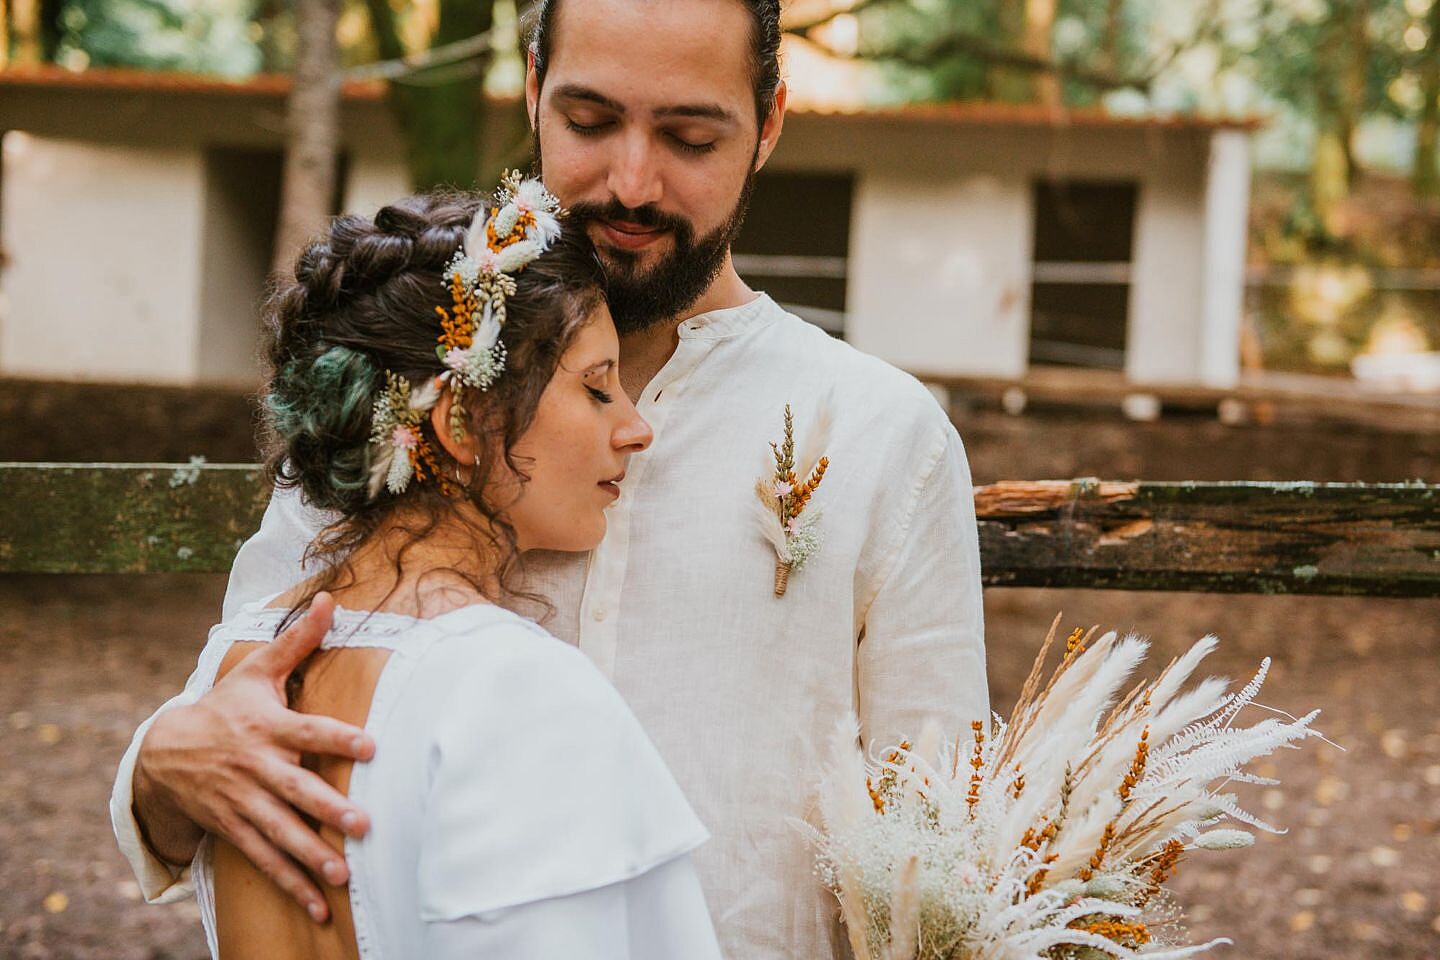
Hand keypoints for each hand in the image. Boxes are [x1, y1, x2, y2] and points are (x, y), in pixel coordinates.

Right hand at [132, 593, 374, 921]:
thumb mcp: (255, 671)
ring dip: (310, 856)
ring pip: (280, 833)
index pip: (307, 731)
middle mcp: (256, 768)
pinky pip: (264, 861)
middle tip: (362, 825)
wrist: (164, 752)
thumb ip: (297, 641)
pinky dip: (291, 884)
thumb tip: (328, 598)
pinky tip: (320, 906)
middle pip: (295, 790)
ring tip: (343, 874)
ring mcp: (243, 802)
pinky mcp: (234, 829)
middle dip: (327, 809)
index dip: (337, 736)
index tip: (370, 745)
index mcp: (267, 726)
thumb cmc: (226, 705)